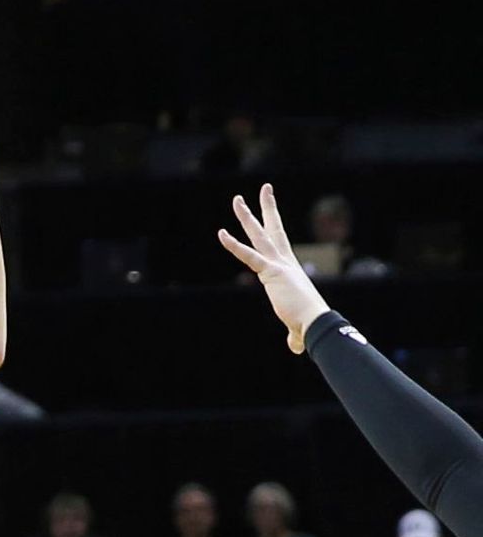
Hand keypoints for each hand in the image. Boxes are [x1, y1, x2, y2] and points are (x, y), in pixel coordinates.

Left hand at [218, 183, 331, 353]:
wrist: (316, 323)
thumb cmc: (308, 323)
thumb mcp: (297, 327)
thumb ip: (293, 335)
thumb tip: (295, 347)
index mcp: (289, 269)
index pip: (278, 242)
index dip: (273, 226)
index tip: (269, 213)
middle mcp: (284, 262)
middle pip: (273, 229)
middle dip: (266, 209)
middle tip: (263, 189)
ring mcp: (277, 264)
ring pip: (260, 235)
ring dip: (247, 216)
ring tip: (237, 199)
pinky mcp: (271, 272)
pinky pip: (249, 256)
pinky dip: (234, 245)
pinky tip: (221, 233)